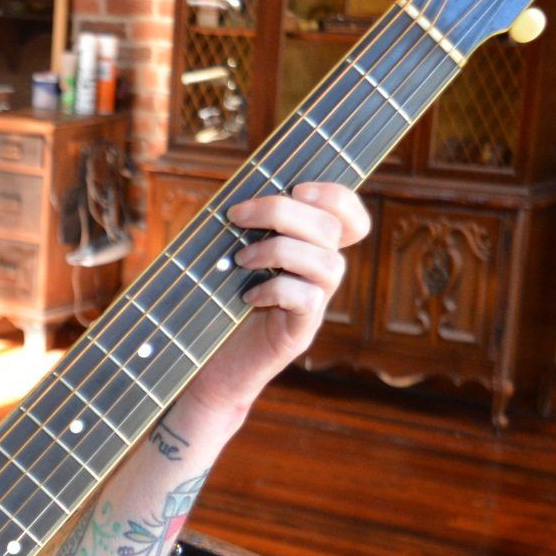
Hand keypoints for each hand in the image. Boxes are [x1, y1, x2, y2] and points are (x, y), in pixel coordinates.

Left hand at [185, 182, 372, 420]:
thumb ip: (240, 228)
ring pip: (328, 263)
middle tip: (237, 216)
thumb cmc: (213, 307)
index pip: (348, 216)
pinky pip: (309, 299)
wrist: (207, 368)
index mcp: (308, 249)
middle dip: (282, 211)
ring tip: (239, 260)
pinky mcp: (300, 331)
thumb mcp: (224, 258)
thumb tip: (234, 196)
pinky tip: (248, 296)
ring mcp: (314, 303)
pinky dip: (277, 289)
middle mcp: (319, 274)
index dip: (336, 195)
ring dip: (278, 251)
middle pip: (331, 228)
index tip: (297, 187)